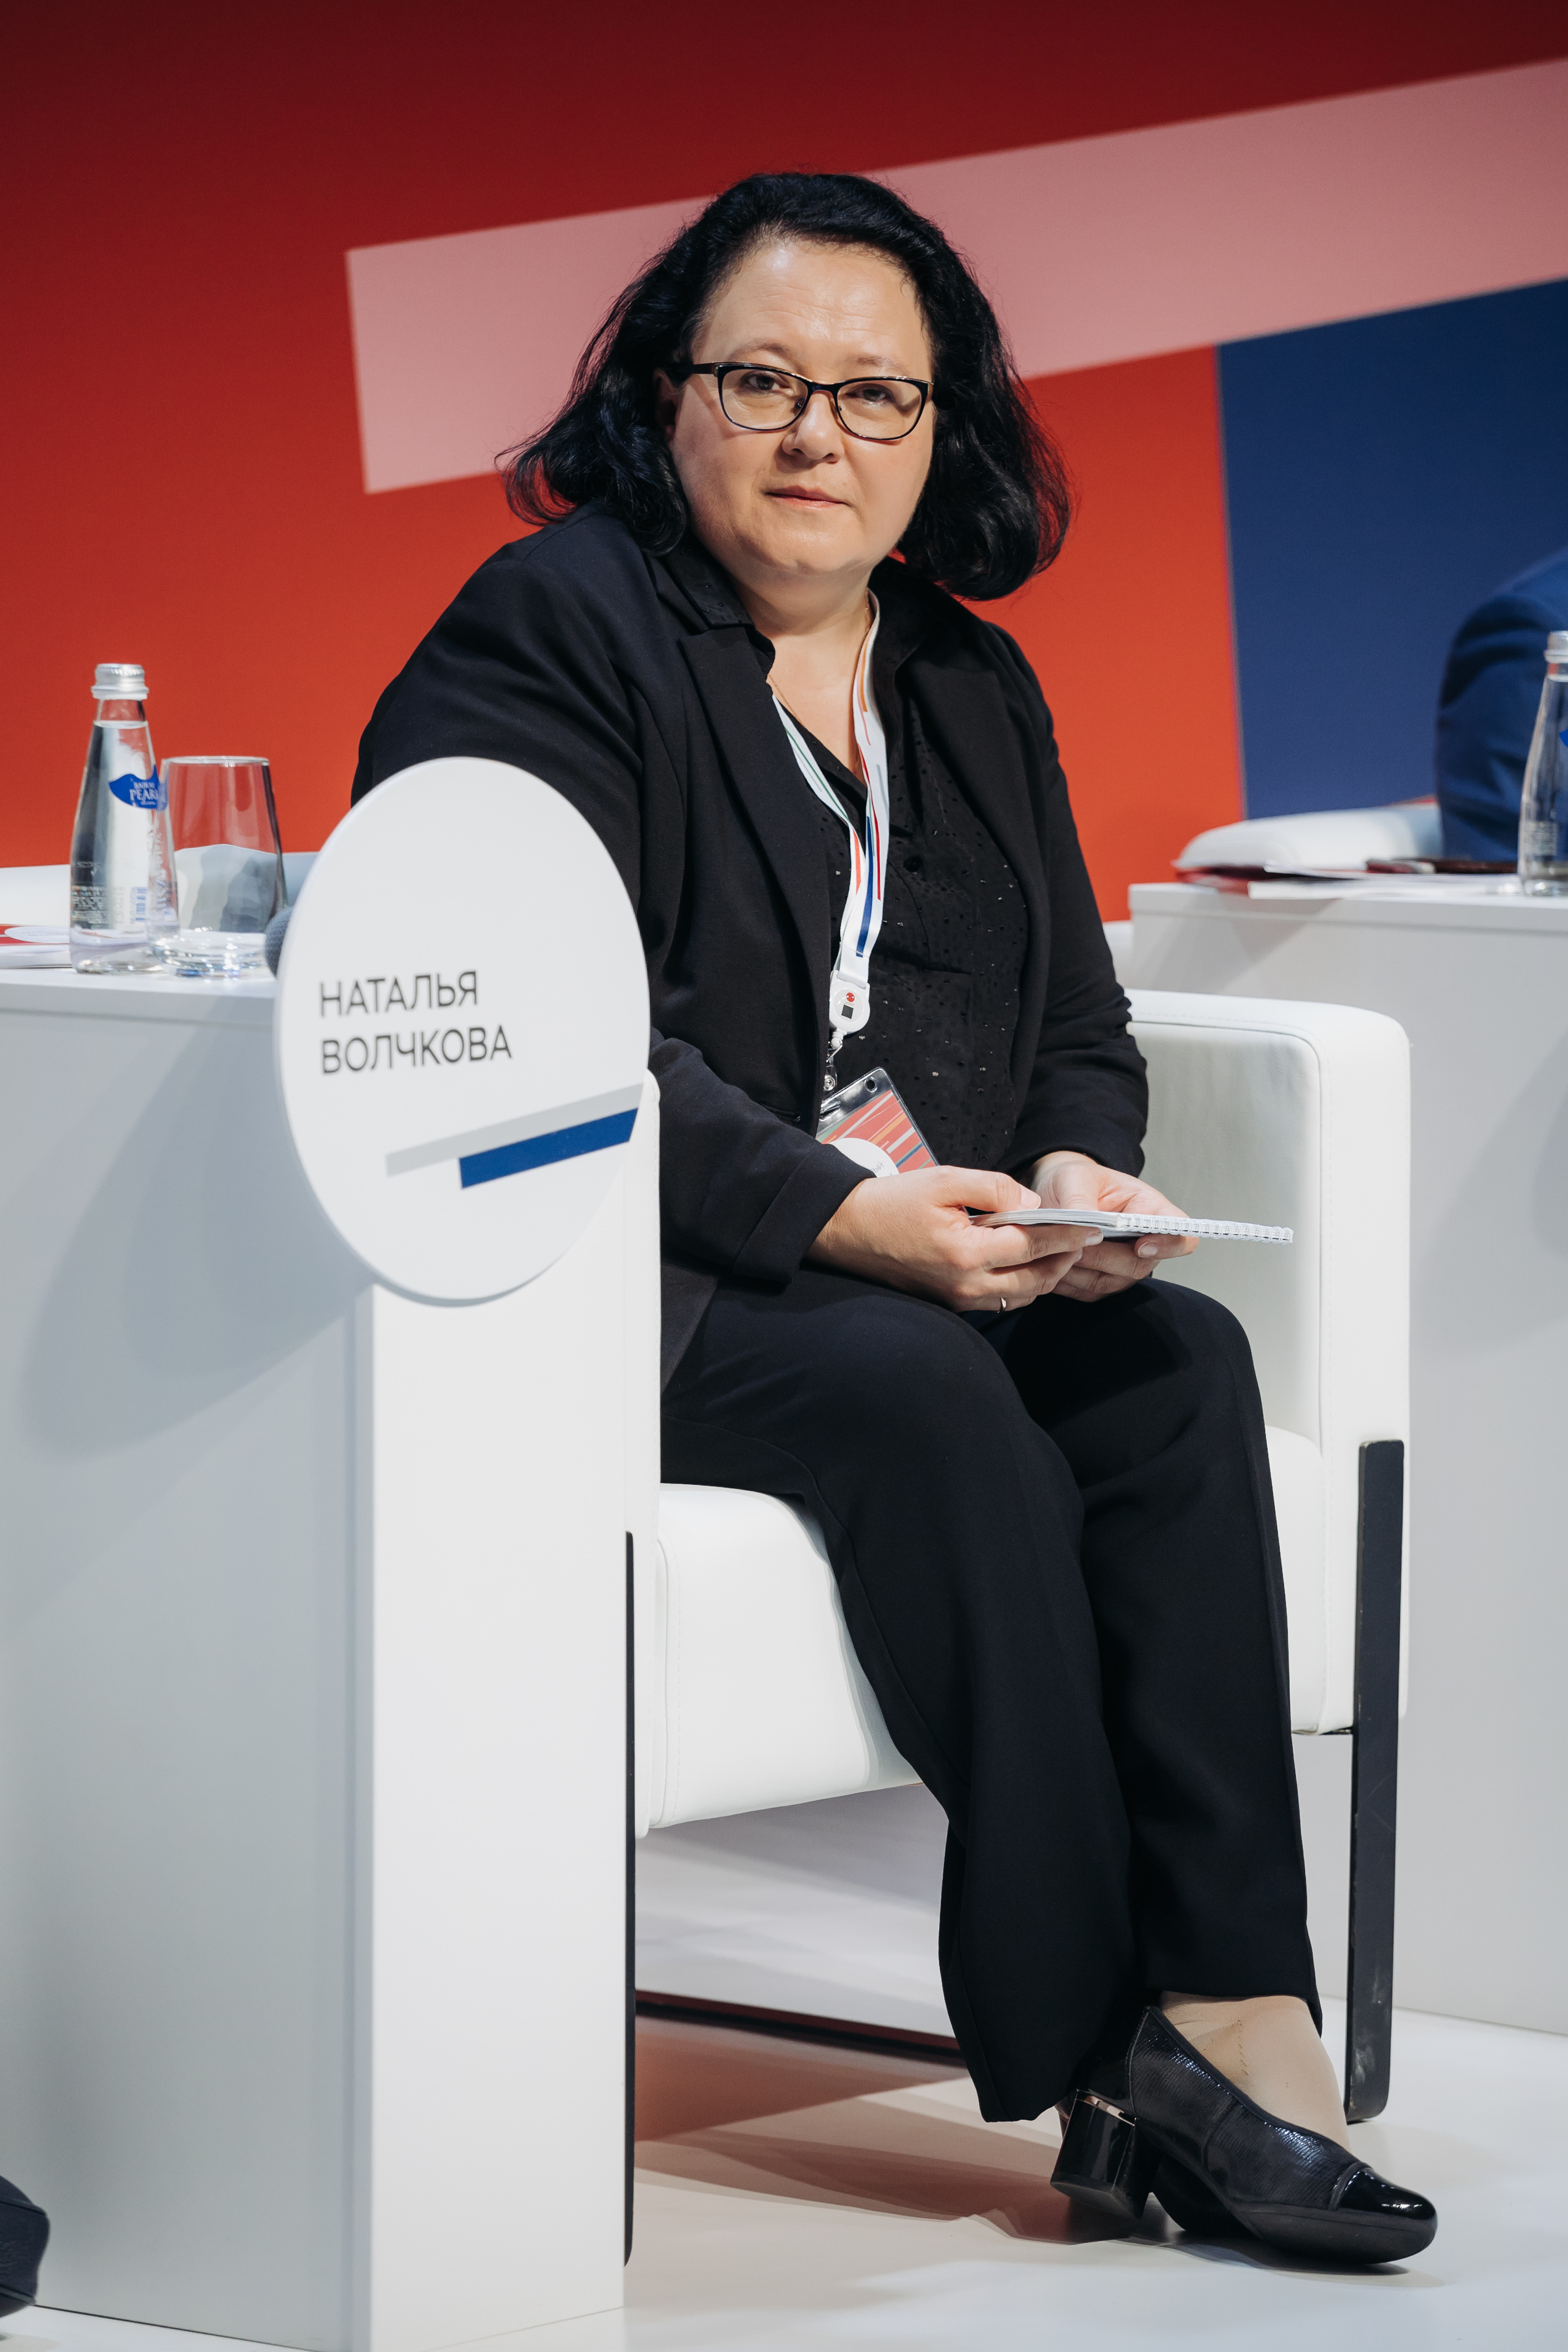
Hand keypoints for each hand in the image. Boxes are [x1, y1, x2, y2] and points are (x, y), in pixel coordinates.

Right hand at [806, 1164, 1102, 1311]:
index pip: (1032, 1246)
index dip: (1067, 1235)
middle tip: (1083, 1238)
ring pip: (1022, 1295)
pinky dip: (1023, 1284)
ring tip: (1060, 1249)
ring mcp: (958, 1299)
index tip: (1092, 1226)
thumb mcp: (944, 1180)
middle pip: (1036, 1279)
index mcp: (965, 1253)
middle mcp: (965, 1284)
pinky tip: (1027, 1263)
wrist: (848, 1230)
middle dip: (1064, 1259)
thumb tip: (1032, 1205)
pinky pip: (1001, 1299)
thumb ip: (994, 1188)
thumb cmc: (893, 1202)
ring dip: (1046, 1275)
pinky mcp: (952, 1303)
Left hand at [1027, 1151, 1197, 1300]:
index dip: (1168, 1245)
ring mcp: (1124, 1267)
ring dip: (1080, 1270)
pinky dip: (1067, 1281)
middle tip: (1074, 1245)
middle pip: (1140, 1265)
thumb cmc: (1075, 1180)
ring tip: (1055, 1248)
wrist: (1056, 1195)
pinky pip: (1087, 1292)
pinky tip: (1050, 1261)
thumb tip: (1085, 1225)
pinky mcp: (1102, 1283)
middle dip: (1103, 1258)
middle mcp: (1145, 1243)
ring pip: (1110, 1283)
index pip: (1180, 1234)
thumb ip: (1081, 1200)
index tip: (1140, 1246)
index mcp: (1150, 1209)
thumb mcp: (1074, 1177)